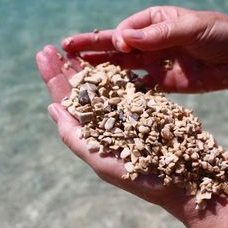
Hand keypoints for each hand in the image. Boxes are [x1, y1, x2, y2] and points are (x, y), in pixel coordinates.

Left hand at [35, 45, 188, 206]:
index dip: (54, 79)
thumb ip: (75, 137)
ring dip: (88, 65)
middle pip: (81, 89)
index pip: (68, 102)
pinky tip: (107, 56)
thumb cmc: (141, 179)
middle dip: (66, 68)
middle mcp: (105, 120)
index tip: (43, 56)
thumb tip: (52, 108)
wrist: (183, 180)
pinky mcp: (146, 105)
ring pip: (102, 83)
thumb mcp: (101, 161)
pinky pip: (128, 83)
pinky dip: (117, 69)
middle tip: (49, 48)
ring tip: (73, 47)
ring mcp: (126, 111)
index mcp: (91, 133)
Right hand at [62, 6, 227, 91]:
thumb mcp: (191, 27)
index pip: (123, 30)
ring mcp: (154, 63)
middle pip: (115, 47)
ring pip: (122, 67)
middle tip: (65, 52)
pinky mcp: (162, 82)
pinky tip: (106, 96)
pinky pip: (138, 86)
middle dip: (91, 50)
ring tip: (77, 74)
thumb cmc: (219, 33)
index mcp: (154, 21)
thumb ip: (158, 34)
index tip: (101, 45)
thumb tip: (122, 37)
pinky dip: (123, 90)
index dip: (108, 38)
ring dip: (101, 70)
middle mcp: (149, 42)